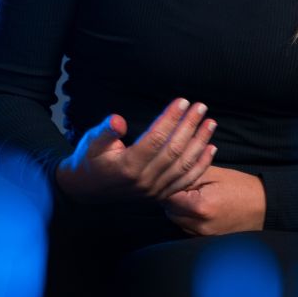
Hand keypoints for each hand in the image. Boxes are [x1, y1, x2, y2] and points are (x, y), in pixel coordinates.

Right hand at [54, 98, 216, 203]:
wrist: (87, 190)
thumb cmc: (90, 160)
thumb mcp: (91, 142)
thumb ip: (106, 131)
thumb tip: (117, 121)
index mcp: (127, 166)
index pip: (155, 139)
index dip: (170, 119)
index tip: (183, 101)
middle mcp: (144, 181)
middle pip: (173, 151)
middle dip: (189, 126)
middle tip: (201, 107)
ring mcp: (155, 190)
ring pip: (184, 166)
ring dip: (199, 143)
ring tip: (210, 123)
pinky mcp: (161, 195)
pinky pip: (186, 181)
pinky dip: (201, 165)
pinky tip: (211, 148)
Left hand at [162, 165, 265, 235]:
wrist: (264, 207)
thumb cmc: (241, 187)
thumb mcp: (215, 173)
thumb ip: (189, 172)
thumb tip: (169, 171)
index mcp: (201, 206)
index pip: (167, 196)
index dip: (166, 183)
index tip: (169, 174)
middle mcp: (199, 225)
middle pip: (168, 210)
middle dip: (170, 195)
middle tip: (181, 181)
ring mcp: (202, 235)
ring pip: (175, 219)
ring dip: (177, 206)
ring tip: (191, 193)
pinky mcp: (205, 239)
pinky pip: (185, 227)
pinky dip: (186, 216)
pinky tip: (197, 204)